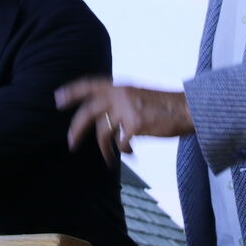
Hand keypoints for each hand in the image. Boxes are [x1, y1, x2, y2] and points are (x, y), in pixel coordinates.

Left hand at [55, 77, 193, 165]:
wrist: (188, 109)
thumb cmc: (165, 107)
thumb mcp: (138, 95)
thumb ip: (120, 102)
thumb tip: (103, 121)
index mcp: (120, 86)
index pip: (90, 85)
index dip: (72, 91)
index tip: (57, 99)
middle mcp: (120, 94)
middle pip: (88, 112)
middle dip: (76, 130)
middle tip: (70, 144)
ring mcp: (127, 108)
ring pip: (103, 133)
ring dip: (104, 150)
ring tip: (108, 160)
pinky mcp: (135, 124)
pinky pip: (120, 143)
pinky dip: (124, 151)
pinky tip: (132, 153)